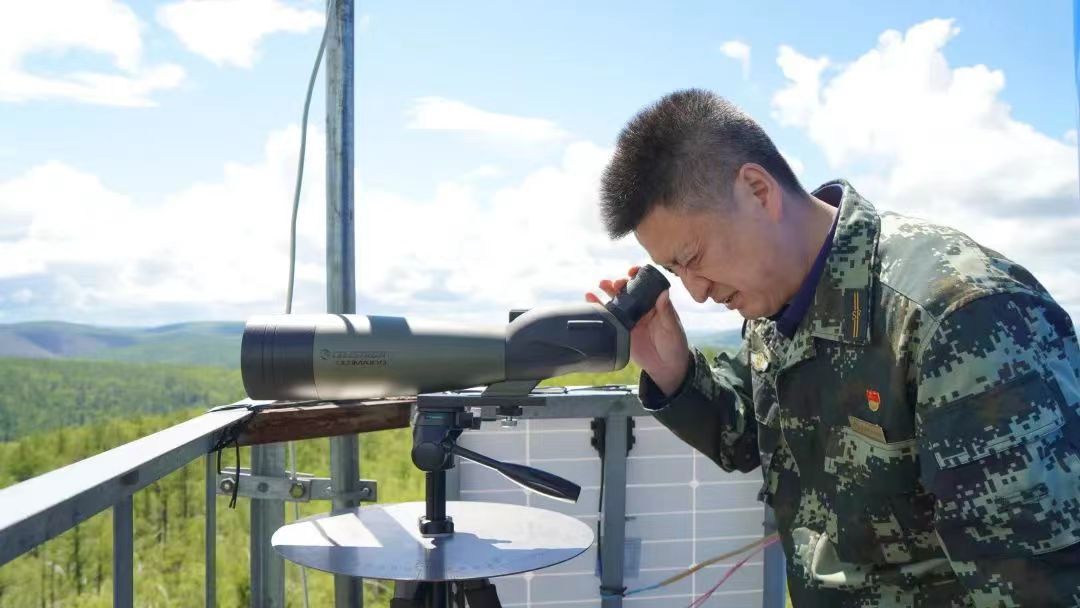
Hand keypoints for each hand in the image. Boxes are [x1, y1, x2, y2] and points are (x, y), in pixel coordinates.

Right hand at [586, 266, 690, 394]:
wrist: (665, 367)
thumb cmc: (674, 345)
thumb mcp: (672, 328)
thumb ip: (666, 311)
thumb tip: (664, 293)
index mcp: (656, 303)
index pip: (645, 283)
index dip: (638, 274)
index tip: (632, 271)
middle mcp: (641, 307)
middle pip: (627, 289)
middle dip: (620, 283)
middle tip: (616, 283)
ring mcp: (629, 317)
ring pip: (616, 299)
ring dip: (607, 290)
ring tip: (601, 284)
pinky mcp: (620, 329)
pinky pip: (608, 315)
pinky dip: (598, 305)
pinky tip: (590, 298)